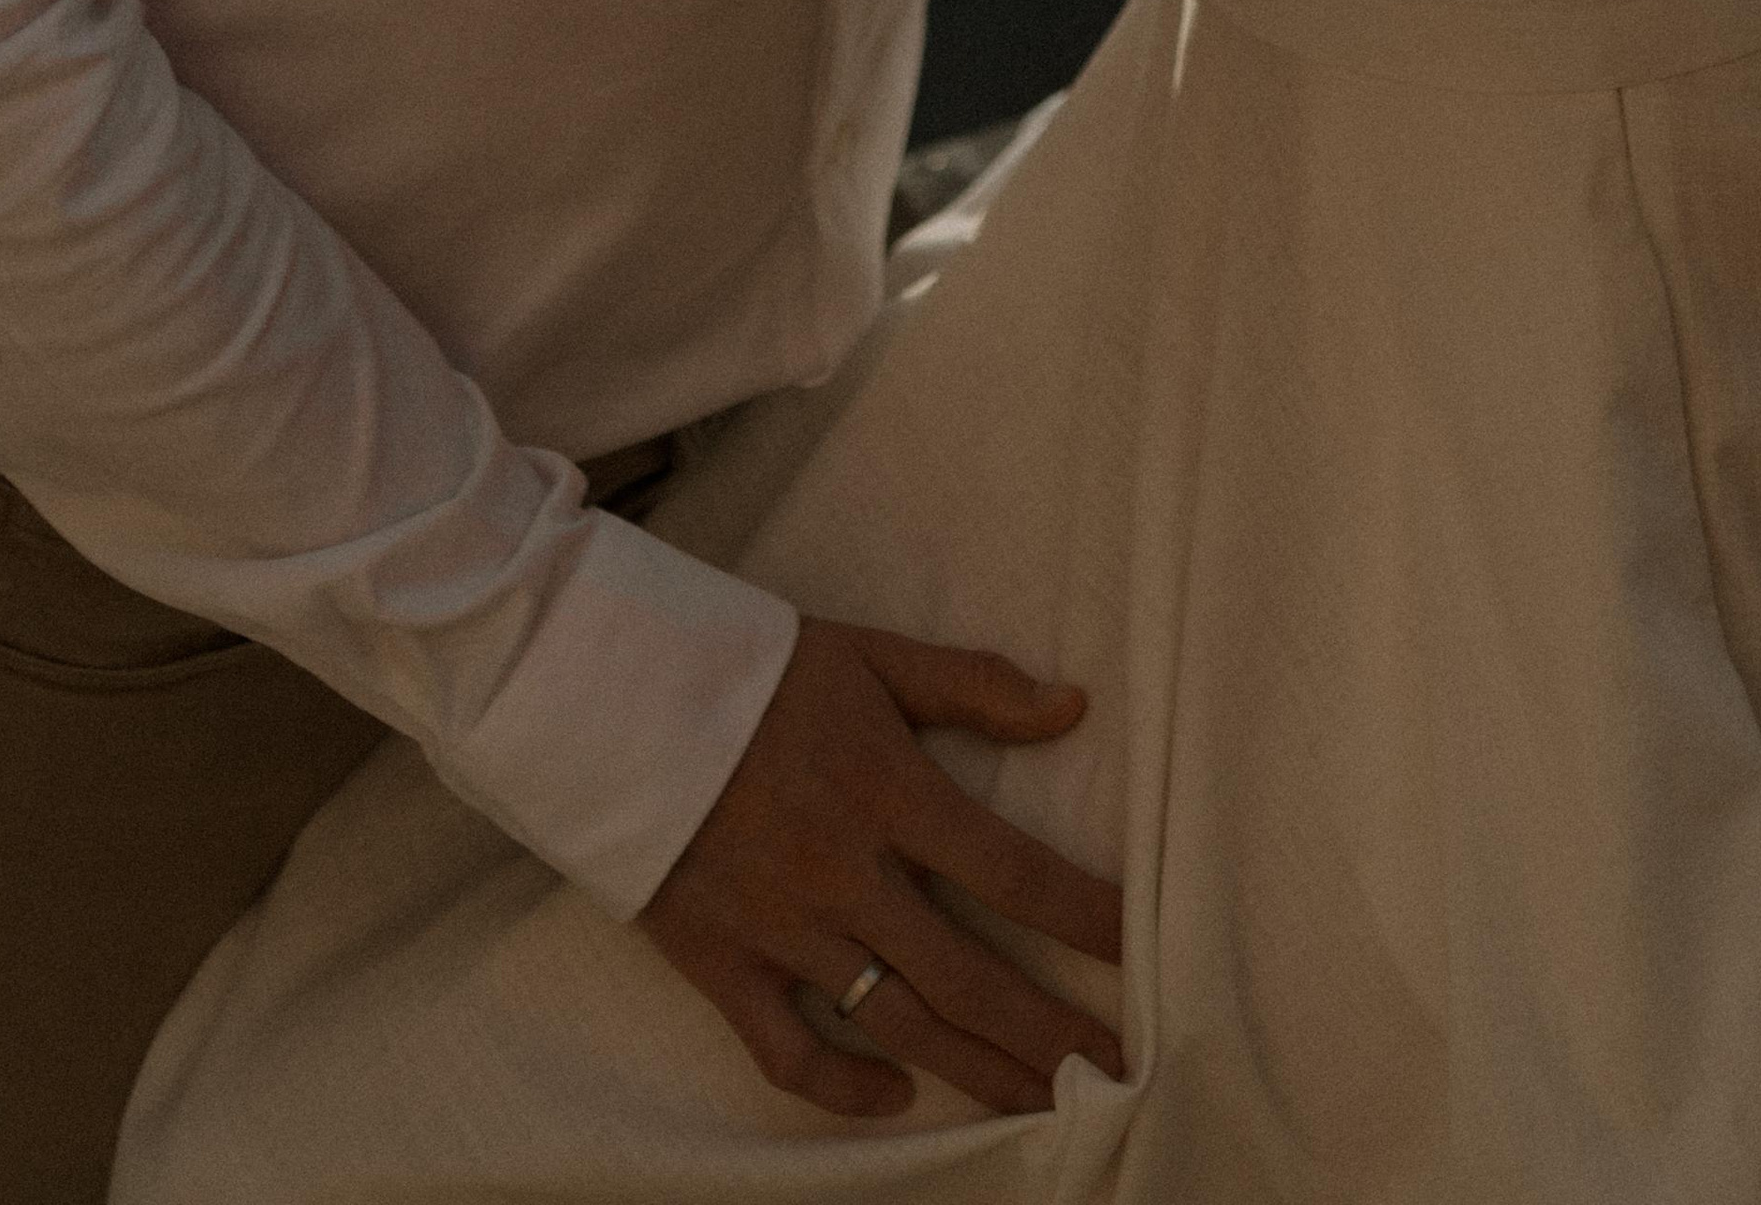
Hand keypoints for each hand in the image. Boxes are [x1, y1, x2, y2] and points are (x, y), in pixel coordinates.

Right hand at [640, 615, 1125, 1120]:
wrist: (612, 694)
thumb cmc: (751, 669)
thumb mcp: (869, 656)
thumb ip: (971, 685)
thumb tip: (1073, 704)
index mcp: (887, 789)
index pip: (1011, 870)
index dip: (1084, 916)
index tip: (1147, 952)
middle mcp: (843, 872)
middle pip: (967, 974)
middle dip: (1050, 1030)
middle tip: (1117, 1073)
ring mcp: (782, 928)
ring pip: (897, 1023)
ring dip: (978, 1070)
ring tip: (1045, 1105)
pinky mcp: (723, 963)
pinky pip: (788, 1052)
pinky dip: (844, 1086)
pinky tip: (898, 1095)